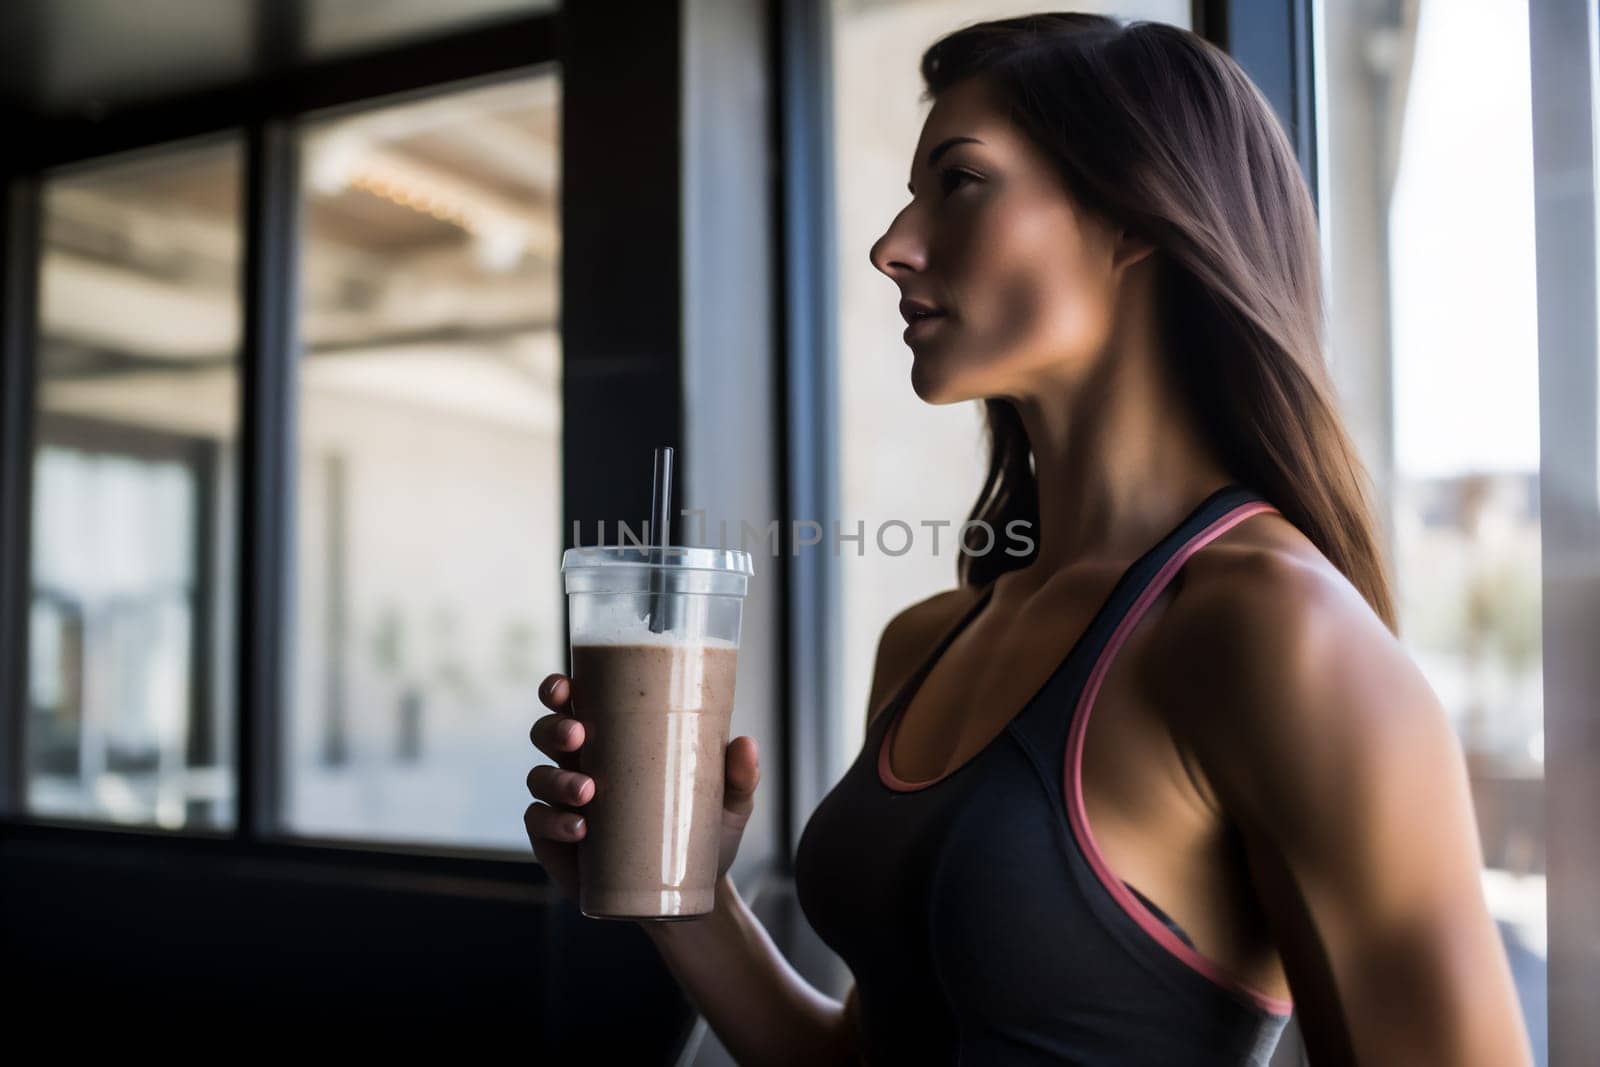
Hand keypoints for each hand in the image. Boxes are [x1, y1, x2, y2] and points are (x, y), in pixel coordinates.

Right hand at [524, 672, 761, 904]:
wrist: (692, 897)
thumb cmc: (705, 834)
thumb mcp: (728, 804)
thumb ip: (740, 776)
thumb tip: (745, 744)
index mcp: (614, 741)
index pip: (574, 703)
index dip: (558, 689)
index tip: (566, 687)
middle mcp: (582, 766)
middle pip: (546, 734)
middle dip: (554, 728)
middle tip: (578, 736)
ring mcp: (565, 806)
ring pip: (539, 778)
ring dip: (555, 779)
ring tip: (588, 793)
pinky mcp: (558, 844)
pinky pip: (538, 825)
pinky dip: (552, 823)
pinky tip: (579, 830)